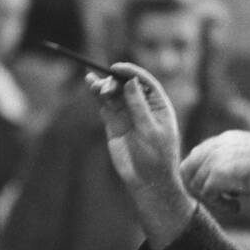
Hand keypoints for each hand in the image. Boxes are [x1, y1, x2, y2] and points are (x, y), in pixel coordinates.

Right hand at [88, 63, 194, 248]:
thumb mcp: (150, 130)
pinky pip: (105, 105)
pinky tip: (91, 86)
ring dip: (104, 86)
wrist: (147, 182)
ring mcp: (127, 115)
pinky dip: (98, 96)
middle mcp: (142, 107)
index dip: (131, 72)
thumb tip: (130, 81)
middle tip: (104, 84)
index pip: (144, 82)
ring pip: (114, 94)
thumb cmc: (156, 157)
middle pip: (126, 85)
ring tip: (93, 84)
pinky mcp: (114, 124)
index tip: (117, 68)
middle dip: (114, 81)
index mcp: (158, 105)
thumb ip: (138, 106)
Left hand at [180, 132, 249, 211]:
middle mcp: (218, 144)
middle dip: (198, 188)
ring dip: (212, 199)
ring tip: (235, 204)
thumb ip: (234, 163)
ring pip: (195, 184)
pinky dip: (221, 206)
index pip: (197, 156)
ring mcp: (217, 157)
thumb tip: (220, 185)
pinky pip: (207, 195)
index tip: (220, 191)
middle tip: (220, 200)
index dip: (202, 176)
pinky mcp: (220, 173)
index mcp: (227, 139)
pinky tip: (239, 208)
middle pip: (187, 169)